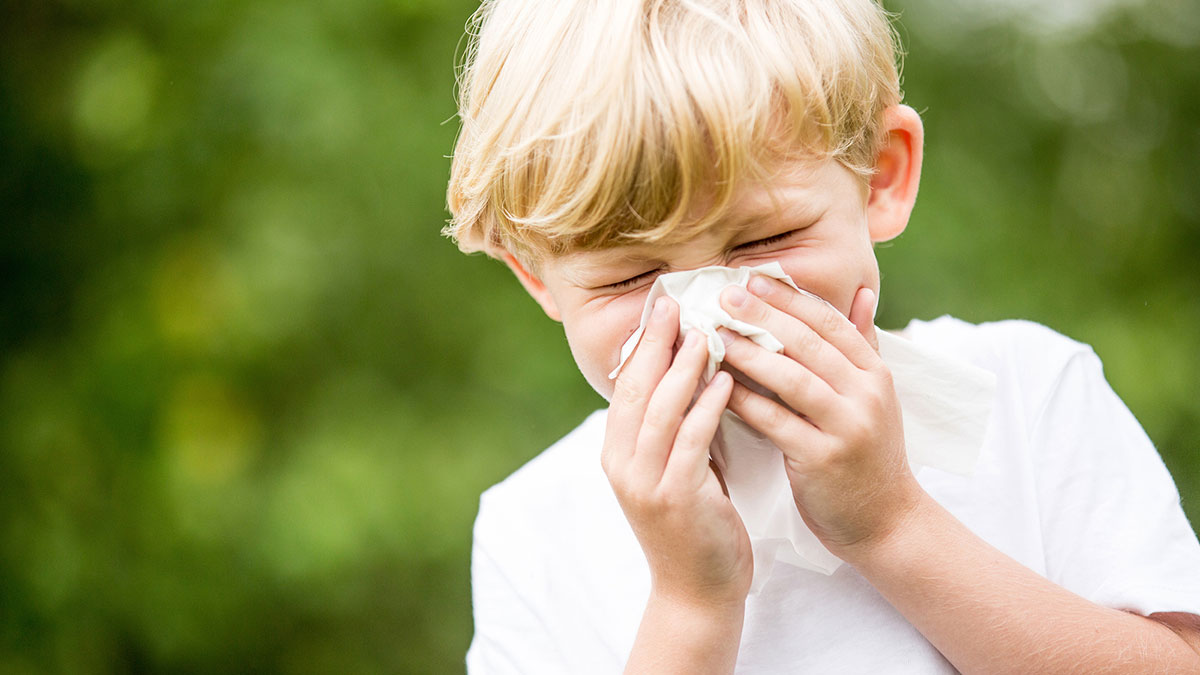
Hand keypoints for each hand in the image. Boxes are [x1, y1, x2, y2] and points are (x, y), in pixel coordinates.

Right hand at [602, 297, 751, 609]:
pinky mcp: (674, 499)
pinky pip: (690, 441)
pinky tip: (726, 381)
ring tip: (706, 332)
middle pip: (635, 388)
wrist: (697, 592)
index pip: (625, 384)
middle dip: (656, 342)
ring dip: (683, 367)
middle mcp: (622, 464)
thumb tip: (692, 374)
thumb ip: (676, 427)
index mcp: (617, 452)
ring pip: (659, 410)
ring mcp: (644, 483)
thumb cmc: (696, 525)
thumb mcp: (677, 469)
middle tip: (677, 302)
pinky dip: (706, 407)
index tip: (663, 305)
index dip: (643, 343)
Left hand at [717, 278, 922, 557]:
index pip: (830, 322)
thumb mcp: (874, 396)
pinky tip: (717, 386)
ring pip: (792, 379)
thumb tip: (860, 292)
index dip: (790, 297)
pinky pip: (777, 422)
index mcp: (875, 372)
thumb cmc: (868, 454)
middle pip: (809, 343)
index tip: (752, 277)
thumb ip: (863, 343)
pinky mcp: (824, 459)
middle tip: (724, 295)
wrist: (886, 521)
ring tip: (714, 335)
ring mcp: (847, 427)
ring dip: (750, 353)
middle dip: (764, 315)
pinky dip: (746, 401)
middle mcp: (866, 394)